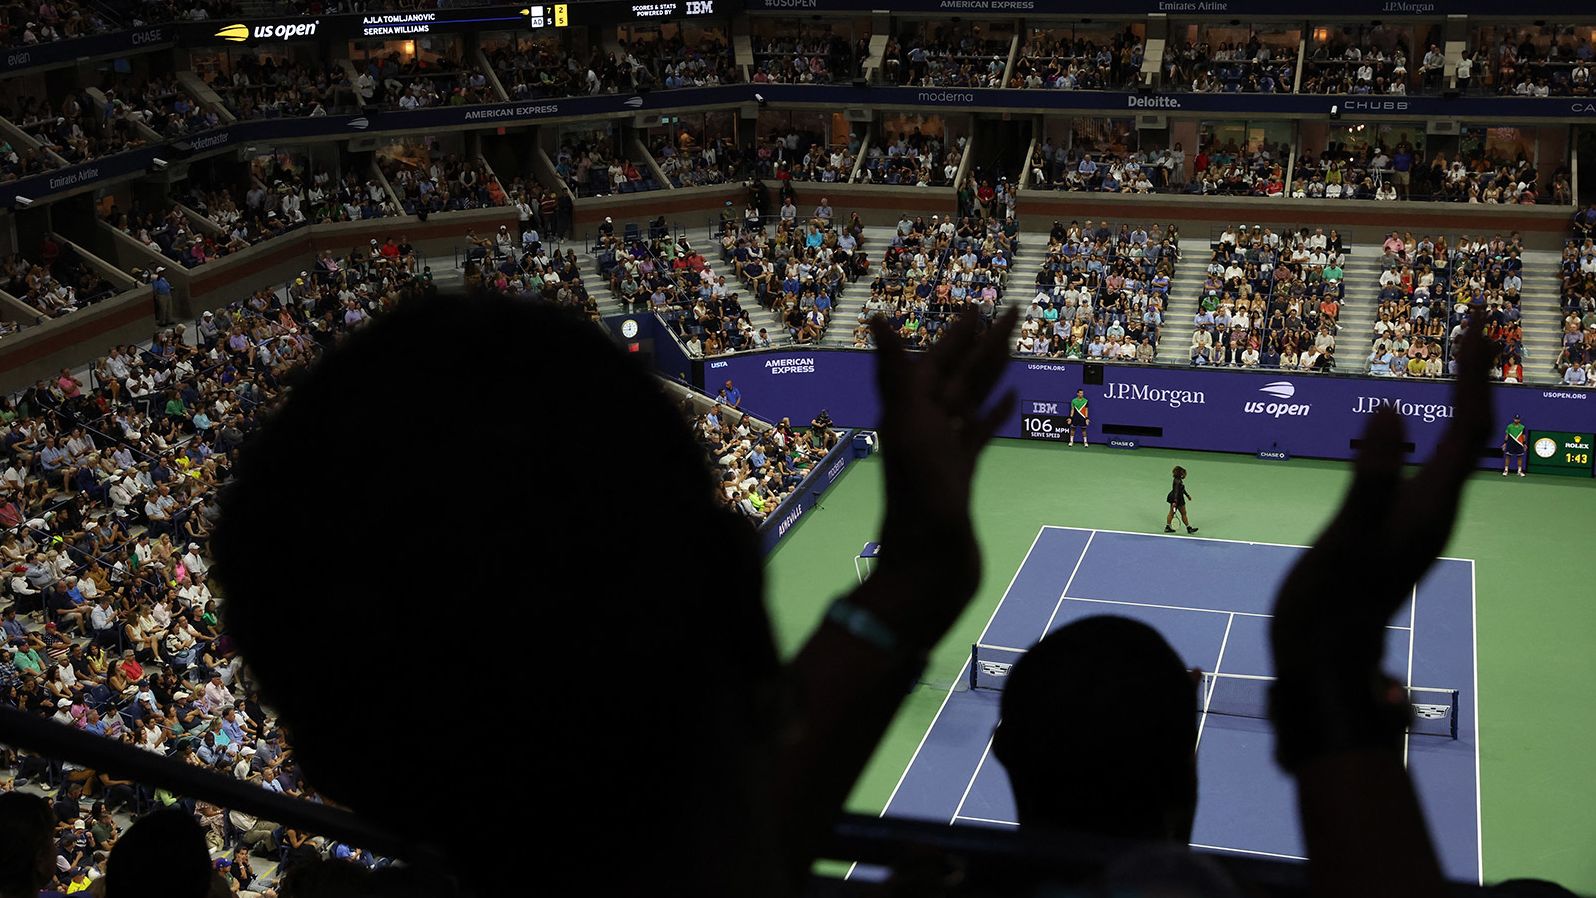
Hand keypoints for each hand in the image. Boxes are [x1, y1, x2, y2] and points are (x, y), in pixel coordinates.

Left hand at [865, 308, 1017, 634]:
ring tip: (1012, 347)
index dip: (956, 335)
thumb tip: (876, 317)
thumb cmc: (919, 500)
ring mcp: (944, 453)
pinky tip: (1010, 398)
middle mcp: (925, 428)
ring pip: (970, 402)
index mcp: (910, 414)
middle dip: (980, 345)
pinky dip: (994, 415)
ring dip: (990, 373)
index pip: (935, 362)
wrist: (928, 567)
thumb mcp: (907, 428)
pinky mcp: (961, 477)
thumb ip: (897, 373)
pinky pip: (978, 436)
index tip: (978, 308)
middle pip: (957, 376)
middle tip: (1008, 313)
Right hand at [1272, 311, 1490, 680]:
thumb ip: (1370, 477)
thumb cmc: (1331, 605)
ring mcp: (1416, 521)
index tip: (1476, 329)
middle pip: (1470, 434)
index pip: (1468, 428)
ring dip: (1457, 404)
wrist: (1322, 664)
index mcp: (1430, 507)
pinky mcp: (1394, 529)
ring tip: (1458, 366)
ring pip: (1451, 450)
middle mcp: (1433, 510)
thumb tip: (1391, 413)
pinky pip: (1424, 466)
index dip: (1474, 376)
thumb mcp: (1346, 538)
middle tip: (1475, 332)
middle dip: (1475, 380)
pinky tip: (1404, 431)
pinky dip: (1426, 433)